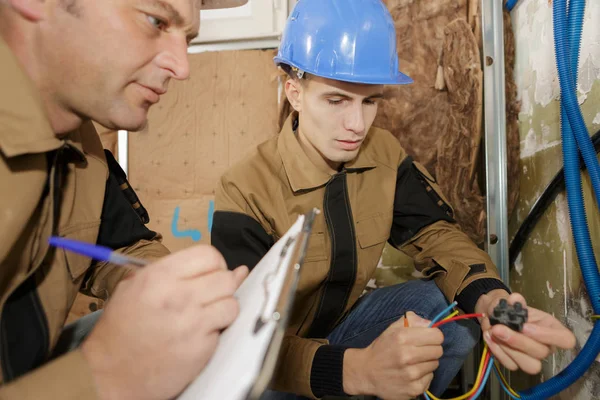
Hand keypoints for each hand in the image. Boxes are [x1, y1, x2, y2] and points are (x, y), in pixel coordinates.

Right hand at [81, 245, 248, 399]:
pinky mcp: (200, 348)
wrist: (108, 373)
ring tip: (206, 316)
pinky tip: (199, 335)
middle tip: (209, 296)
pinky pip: (224, 329)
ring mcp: (192, 323)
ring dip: (223, 309)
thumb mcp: (135, 286)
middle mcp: (178, 296)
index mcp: (159, 276)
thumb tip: (232, 269)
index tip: (209, 275)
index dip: (214, 264)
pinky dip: (216, 331)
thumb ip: (177, 272)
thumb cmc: (121, 328)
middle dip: (222, 286)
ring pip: (232, 303)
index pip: (208, 254)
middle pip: (225, 278)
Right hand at [343, 312, 443, 399]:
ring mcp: (411, 374)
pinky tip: (411, 374)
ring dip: (426, 363)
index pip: (437, 336)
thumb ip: (411, 320)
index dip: (433, 336)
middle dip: (431, 349)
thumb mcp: (392, 329)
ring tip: (412, 363)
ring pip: (435, 364)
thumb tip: (430, 323)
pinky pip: (430, 378)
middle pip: (438, 350)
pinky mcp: (413, 389)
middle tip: (419, 351)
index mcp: (402, 338)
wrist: (366, 372)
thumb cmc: (381, 349)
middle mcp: (407, 356)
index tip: (426, 339)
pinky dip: (423, 376)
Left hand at [476, 290, 575, 373]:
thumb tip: (515, 299)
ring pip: (529, 365)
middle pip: (541, 353)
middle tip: (497, 328)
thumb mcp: (514, 302)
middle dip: (518, 341)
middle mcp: (547, 346)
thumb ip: (516, 301)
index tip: (524, 326)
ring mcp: (533, 358)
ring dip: (508, 349)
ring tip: (492, 332)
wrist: (495, 316)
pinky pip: (511, 365)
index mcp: (553, 329)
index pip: (566, 339)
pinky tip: (488, 338)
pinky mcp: (517, 364)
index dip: (547, 335)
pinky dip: (497, 351)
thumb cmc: (512, 310)